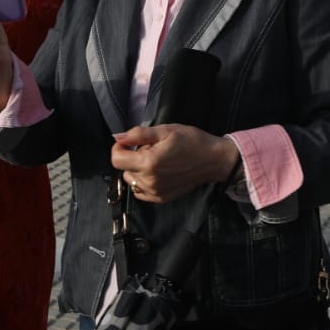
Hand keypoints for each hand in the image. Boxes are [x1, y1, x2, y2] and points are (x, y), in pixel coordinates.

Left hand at [111, 124, 238, 203]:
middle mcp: (150, 180)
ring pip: (132, 180)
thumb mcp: (166, 130)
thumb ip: (139, 134)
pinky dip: (143, 182)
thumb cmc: (191, 141)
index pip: (116, 159)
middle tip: (150, 149)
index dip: (119, 148)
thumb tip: (118, 137)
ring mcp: (155, 192)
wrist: (213, 160)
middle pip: (124, 170)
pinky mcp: (161, 198)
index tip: (129, 143)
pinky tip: (157, 173)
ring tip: (156, 161)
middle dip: (131, 158)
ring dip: (137, 170)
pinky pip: (140, 191)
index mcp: (149, 162)